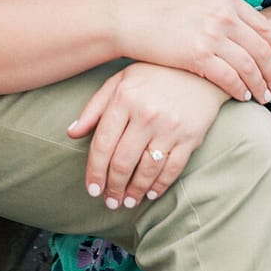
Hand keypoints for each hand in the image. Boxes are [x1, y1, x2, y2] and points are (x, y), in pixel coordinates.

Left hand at [67, 63, 228, 208]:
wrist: (197, 67)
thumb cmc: (153, 74)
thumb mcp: (120, 81)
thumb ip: (94, 108)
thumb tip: (72, 133)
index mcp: (124, 99)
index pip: (103, 144)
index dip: (95, 171)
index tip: (91, 189)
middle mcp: (146, 114)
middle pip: (123, 162)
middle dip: (112, 187)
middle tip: (109, 201)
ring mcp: (170, 127)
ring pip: (146, 170)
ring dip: (134, 192)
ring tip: (126, 202)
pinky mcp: (190, 137)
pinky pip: (172, 169)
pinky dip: (159, 186)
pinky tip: (149, 193)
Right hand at [114, 0, 270, 104]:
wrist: (130, 17)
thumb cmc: (160, 12)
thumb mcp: (197, 2)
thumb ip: (221, 12)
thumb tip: (242, 30)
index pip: (264, 26)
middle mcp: (222, 14)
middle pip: (262, 49)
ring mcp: (211, 33)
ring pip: (249, 65)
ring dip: (261, 85)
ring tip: (266, 98)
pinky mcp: (197, 53)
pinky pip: (228, 76)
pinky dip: (240, 88)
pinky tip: (243, 96)